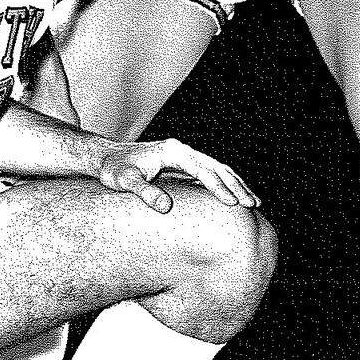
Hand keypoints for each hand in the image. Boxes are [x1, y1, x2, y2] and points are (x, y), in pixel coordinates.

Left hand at [96, 138, 258, 213]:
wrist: (106, 158)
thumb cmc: (113, 170)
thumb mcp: (125, 182)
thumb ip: (145, 192)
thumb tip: (166, 207)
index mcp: (173, 152)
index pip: (202, 170)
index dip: (218, 187)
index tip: (232, 203)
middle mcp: (182, 151)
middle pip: (217, 167)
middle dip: (236, 186)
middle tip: (252, 205)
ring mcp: (184, 157)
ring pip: (217, 169)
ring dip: (235, 185)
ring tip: (253, 203)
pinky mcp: (183, 165)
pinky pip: (210, 175)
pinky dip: (225, 185)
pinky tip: (234, 199)